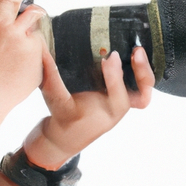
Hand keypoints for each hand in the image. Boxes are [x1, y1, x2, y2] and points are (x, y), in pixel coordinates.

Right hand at [0, 0, 47, 121]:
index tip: (8, 2)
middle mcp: (17, 35)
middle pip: (34, 11)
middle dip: (26, 15)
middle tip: (14, 26)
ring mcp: (30, 53)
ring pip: (37, 34)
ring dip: (28, 38)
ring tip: (10, 53)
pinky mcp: (38, 69)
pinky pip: (40, 56)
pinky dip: (31, 58)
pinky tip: (13, 68)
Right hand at [23, 45, 155, 168]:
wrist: (66, 136)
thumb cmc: (62, 118)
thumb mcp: (55, 99)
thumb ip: (50, 78)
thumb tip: (42, 52)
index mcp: (106, 114)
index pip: (119, 98)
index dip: (115, 77)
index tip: (109, 57)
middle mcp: (118, 108)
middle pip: (142, 96)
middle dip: (142, 73)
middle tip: (136, 51)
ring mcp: (122, 101)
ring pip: (143, 89)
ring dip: (143, 70)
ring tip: (136, 50)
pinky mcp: (121, 94)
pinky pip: (137, 83)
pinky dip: (138, 70)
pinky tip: (131, 52)